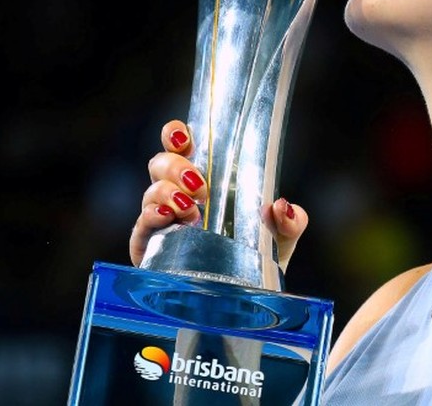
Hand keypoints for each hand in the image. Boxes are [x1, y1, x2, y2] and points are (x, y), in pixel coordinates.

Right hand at [129, 119, 308, 271]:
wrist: (245, 297)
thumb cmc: (260, 255)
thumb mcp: (282, 235)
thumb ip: (291, 220)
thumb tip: (281, 206)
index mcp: (206, 179)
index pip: (181, 145)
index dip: (176, 134)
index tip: (186, 137)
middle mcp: (178, 194)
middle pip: (160, 163)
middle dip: (176, 167)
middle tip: (201, 186)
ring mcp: (162, 220)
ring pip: (150, 191)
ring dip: (167, 193)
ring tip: (191, 210)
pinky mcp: (150, 249)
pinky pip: (140, 227)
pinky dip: (150, 217)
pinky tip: (166, 218)